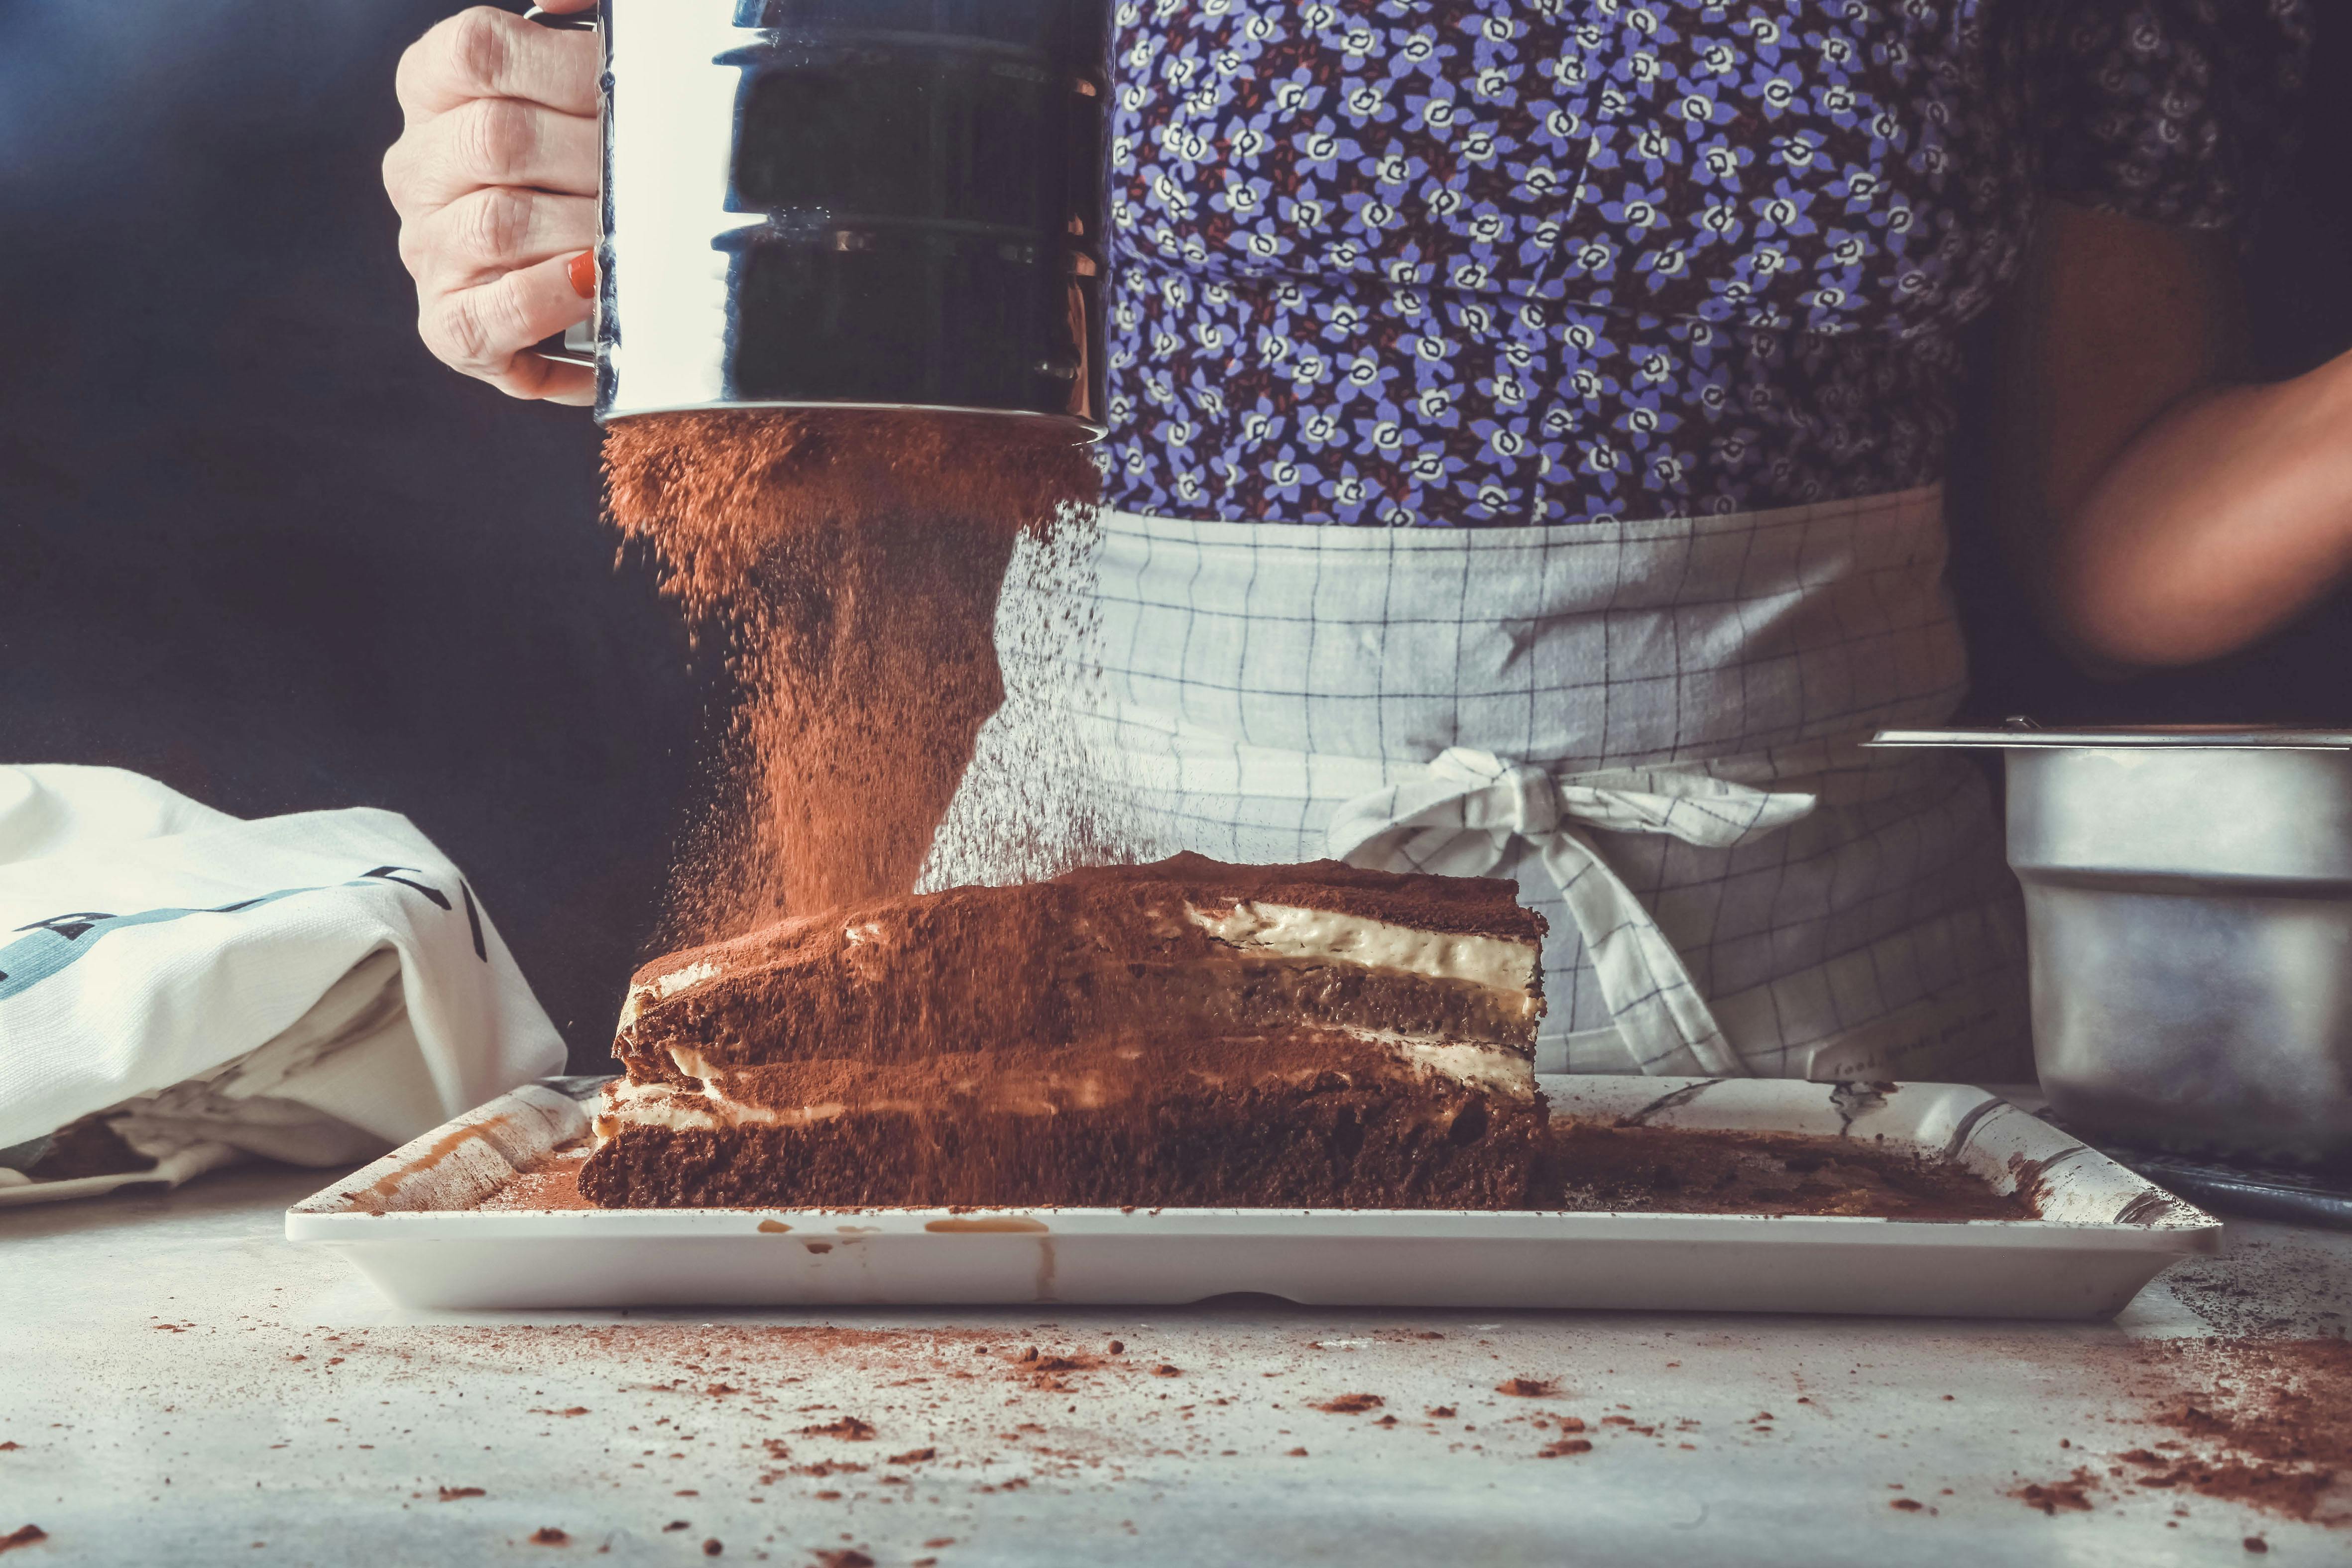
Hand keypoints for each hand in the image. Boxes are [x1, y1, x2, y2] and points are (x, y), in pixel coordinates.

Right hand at [383, 3, 599, 403]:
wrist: (589, 286)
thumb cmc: (594, 168)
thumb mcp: (589, 84)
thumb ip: (584, 24)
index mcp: (436, 91)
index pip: (477, 50)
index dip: (566, 66)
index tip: (626, 92)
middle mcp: (418, 167)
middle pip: (496, 138)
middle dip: (591, 157)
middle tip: (655, 175)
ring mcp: (426, 247)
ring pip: (495, 223)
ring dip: (582, 227)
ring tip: (634, 231)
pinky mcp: (449, 325)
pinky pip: (487, 316)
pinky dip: (548, 301)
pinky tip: (593, 284)